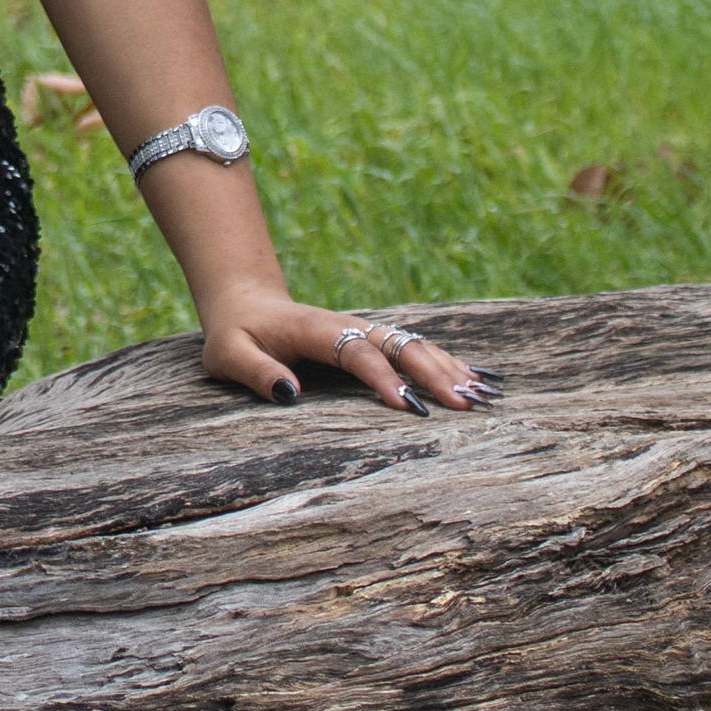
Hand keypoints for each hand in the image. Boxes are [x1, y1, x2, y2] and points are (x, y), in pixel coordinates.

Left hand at [204, 294, 495, 414]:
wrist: (246, 304)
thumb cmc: (235, 336)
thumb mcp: (228, 355)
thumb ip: (255, 371)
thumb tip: (289, 393)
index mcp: (316, 330)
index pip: (357, 353)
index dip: (382, 377)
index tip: (408, 407)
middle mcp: (348, 326)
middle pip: (400, 345)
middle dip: (434, 374)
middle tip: (465, 404)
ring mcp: (364, 330)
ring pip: (414, 345)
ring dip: (448, 368)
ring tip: (483, 395)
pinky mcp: (372, 339)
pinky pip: (414, 347)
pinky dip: (447, 363)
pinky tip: (477, 380)